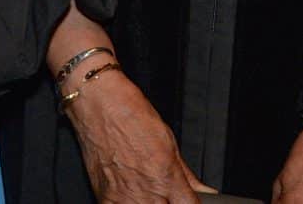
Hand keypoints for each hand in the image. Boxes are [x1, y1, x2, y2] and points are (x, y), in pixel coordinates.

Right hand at [66, 69, 212, 202]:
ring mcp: (125, 199)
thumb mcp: (169, 141)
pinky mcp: (105, 199)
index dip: (189, 201)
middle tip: (165, 190)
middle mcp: (147, 193)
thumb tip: (201, 189)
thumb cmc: (132, 116)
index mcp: (167, 178)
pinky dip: (128, 203)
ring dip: (150, 203)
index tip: (186, 197)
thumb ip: (186, 173)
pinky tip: (130, 193)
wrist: (101, 107)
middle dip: (169, 201)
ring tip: (146, 190)